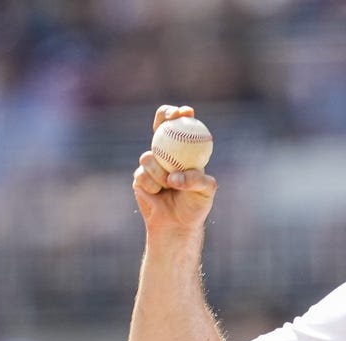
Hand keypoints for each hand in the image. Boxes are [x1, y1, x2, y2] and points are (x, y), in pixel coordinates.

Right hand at [132, 105, 217, 233]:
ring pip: (149, 158)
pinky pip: (142, 175)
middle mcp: (167, 154)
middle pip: (161, 126)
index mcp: (185, 153)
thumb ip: (196, 179)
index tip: (186, 111)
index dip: (181, 115)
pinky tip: (158, 193)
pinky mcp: (139, 177)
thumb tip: (175, 176)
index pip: (182, 127)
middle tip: (170, 118)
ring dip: (159, 172)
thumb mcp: (206, 191)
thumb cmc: (196, 205)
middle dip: (163, 116)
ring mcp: (152, 164)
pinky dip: (152, 185)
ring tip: (169, 185)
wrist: (177, 224)